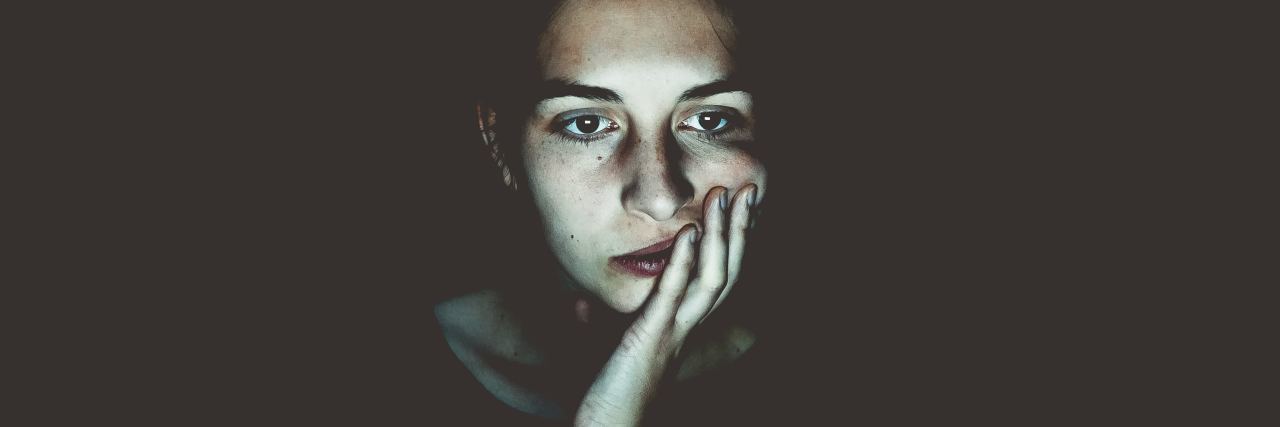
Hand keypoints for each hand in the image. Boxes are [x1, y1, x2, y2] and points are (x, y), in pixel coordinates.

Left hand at [575, 184, 758, 425]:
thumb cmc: (603, 398)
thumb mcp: (600, 354)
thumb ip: (597, 326)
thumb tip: (581, 306)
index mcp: (679, 330)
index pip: (713, 279)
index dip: (729, 244)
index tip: (735, 209)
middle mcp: (686, 330)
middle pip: (725, 272)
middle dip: (738, 230)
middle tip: (749, 191)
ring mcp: (673, 333)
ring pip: (711, 279)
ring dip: (721, 235)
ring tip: (725, 197)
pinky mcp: (651, 338)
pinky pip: (672, 295)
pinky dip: (682, 262)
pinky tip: (689, 232)